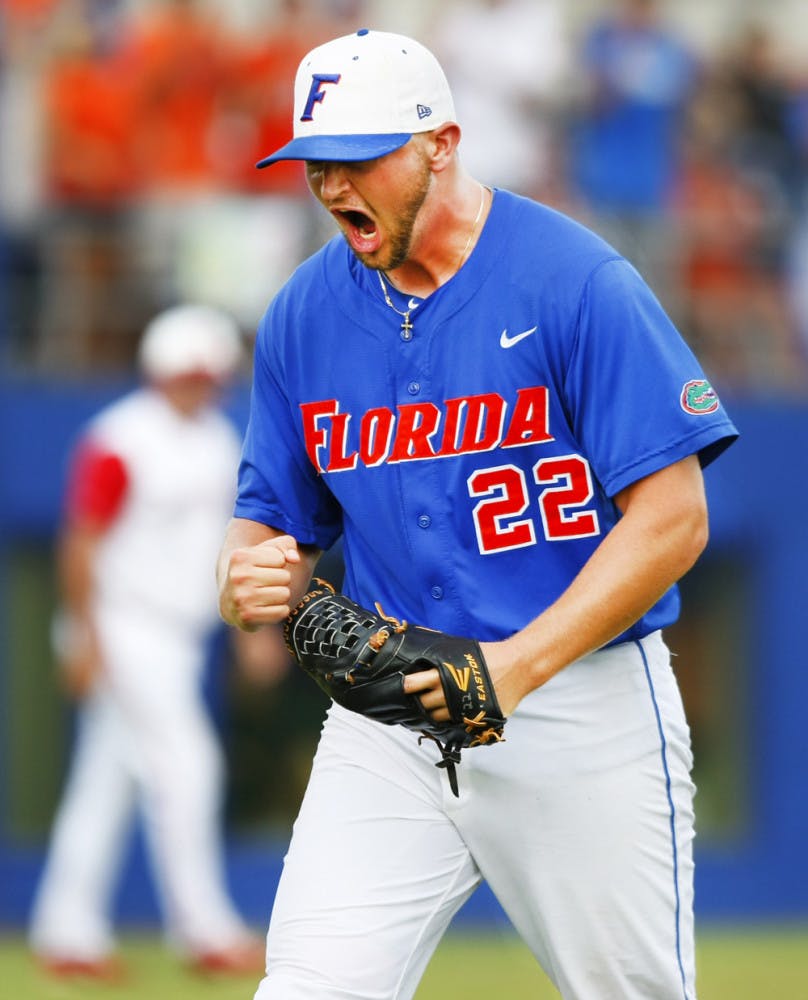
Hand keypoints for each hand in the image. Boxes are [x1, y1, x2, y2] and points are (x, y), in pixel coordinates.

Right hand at [220, 534, 300, 629]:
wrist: (229, 601)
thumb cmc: (253, 571)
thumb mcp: (266, 551)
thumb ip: (285, 545)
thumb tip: (294, 558)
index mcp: (240, 557)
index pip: (281, 559)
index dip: (277, 564)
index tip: (263, 568)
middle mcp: (238, 577)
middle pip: (285, 577)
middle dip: (280, 580)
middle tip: (264, 583)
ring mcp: (242, 598)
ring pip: (285, 594)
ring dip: (280, 595)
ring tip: (265, 595)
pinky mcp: (248, 617)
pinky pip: (282, 611)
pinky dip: (278, 610)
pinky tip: (265, 607)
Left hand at [403, 639, 523, 721]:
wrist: (516, 667)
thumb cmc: (488, 656)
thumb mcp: (459, 650)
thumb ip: (439, 656)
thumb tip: (419, 653)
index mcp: (443, 673)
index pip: (414, 684)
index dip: (405, 687)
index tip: (400, 687)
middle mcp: (450, 692)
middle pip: (423, 704)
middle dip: (419, 701)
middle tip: (418, 699)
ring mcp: (462, 708)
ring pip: (436, 718)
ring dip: (432, 714)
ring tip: (431, 709)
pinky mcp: (473, 719)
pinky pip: (454, 725)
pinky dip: (448, 721)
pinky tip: (447, 717)